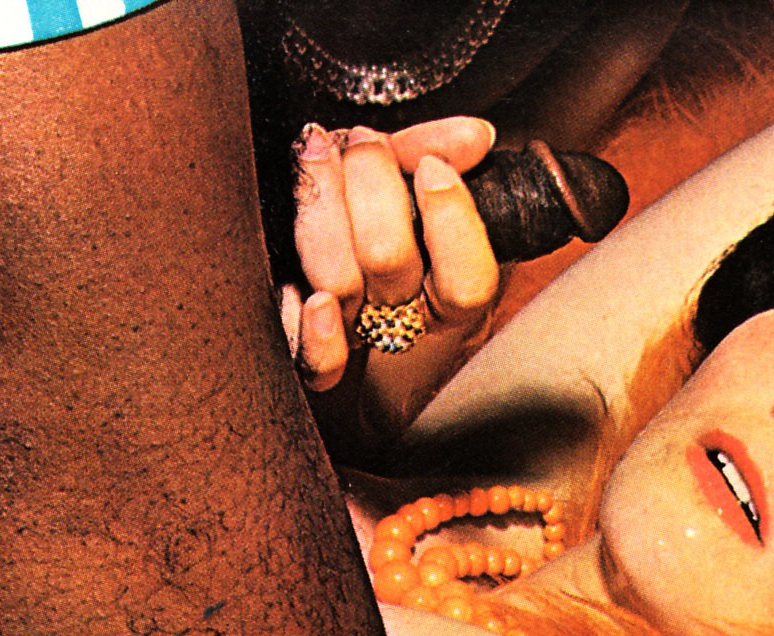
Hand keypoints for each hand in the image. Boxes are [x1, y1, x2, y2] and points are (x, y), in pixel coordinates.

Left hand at [284, 117, 499, 457]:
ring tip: (315, 152)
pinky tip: (297, 291)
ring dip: (322, 205)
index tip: (431, 168)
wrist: (325, 234)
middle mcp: (410, 318)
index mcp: (452, 290)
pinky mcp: (314, 349)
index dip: (450, 221)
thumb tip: (476, 136)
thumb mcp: (411, 172)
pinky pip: (316, 362)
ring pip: (339, 280)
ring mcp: (359, 332)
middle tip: (364, 141)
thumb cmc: (378, 206)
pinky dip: (308, 329)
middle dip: (372, 186)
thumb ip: (441, 150)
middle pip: (391, 263)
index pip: (469, 280)